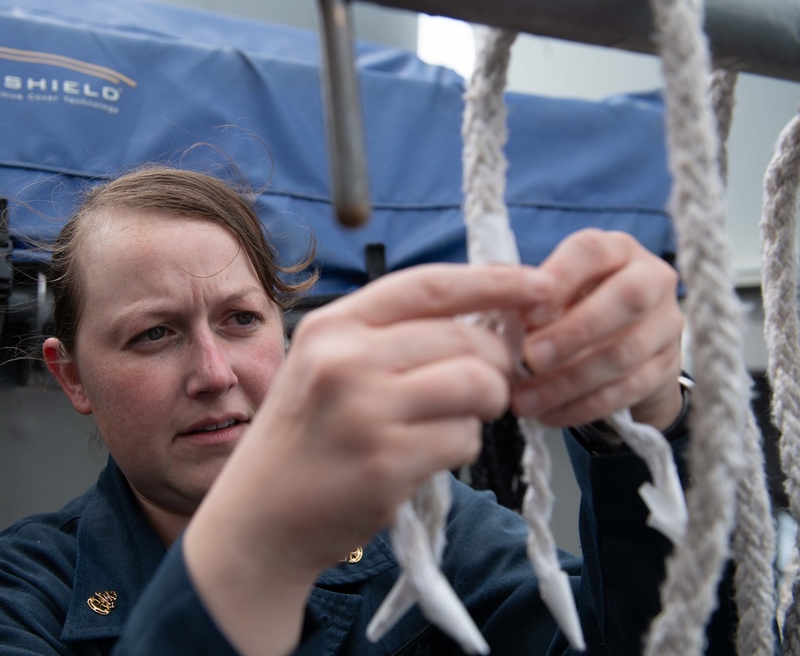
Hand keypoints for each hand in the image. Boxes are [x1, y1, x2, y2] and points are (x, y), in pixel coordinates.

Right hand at [183, 263, 552, 654]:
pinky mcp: (388, 462)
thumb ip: (389, 336)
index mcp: (332, 326)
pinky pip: (465, 439)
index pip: (430, 284)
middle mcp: (346, 360)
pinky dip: (461, 447)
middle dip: (496, 363)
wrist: (260, 518)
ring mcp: (367, 411)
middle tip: (489, 385)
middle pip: (466, 338)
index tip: (539, 285)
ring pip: (477, 385)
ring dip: (485, 406)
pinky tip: (427, 455)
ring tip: (456, 420)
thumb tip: (485, 315)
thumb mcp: (324, 366)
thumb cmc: (303, 439)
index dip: (494, 281)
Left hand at [510, 229, 684, 430]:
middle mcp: (651, 279)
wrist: (624, 350)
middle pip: (626, 299)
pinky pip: (629, 390)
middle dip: (574, 331)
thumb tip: (496, 305)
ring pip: (625, 352)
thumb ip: (526, 295)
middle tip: (530, 358)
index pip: (592, 251)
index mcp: (615, 250)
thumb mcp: (552, 294)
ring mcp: (666, 324)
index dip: (560, 279)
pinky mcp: (668, 367)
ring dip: (569, 380)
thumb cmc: (574, 309)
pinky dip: (584, 405)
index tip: (527, 313)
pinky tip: (550, 414)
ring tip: (525, 400)